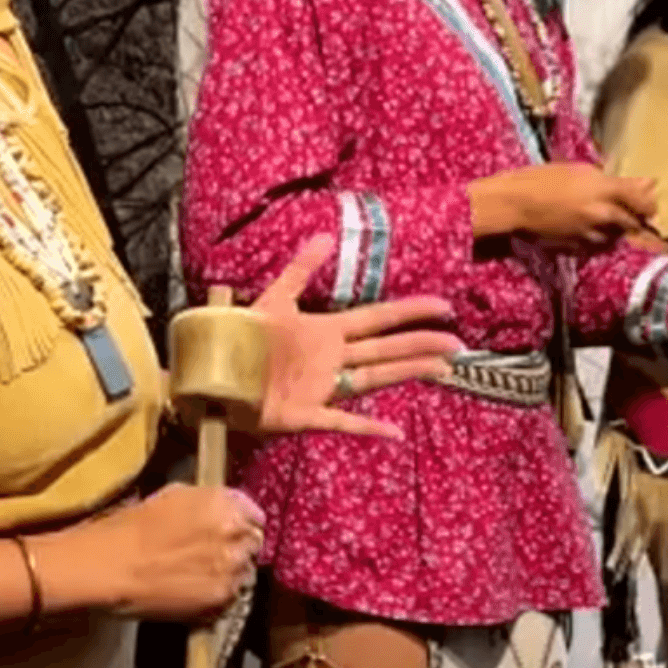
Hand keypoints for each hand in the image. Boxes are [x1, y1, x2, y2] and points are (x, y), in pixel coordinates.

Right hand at [80, 484, 264, 620]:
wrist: (111, 565)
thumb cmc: (133, 526)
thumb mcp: (173, 495)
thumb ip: (206, 501)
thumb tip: (220, 508)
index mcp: (225, 504)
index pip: (255, 513)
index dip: (243, 521)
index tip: (233, 528)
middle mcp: (236, 535)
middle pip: (254, 542)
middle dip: (239, 545)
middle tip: (217, 552)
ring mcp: (232, 570)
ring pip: (246, 571)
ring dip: (232, 571)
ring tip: (205, 573)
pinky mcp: (221, 600)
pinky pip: (232, 597)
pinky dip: (220, 594)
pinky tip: (197, 589)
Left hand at [250, 235, 461, 438]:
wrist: (209, 374)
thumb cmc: (239, 338)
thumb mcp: (272, 298)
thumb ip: (300, 269)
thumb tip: (327, 234)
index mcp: (325, 331)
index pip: (376, 318)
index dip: (409, 312)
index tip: (442, 307)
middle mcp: (332, 358)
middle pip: (386, 348)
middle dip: (421, 344)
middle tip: (458, 344)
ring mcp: (323, 387)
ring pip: (375, 378)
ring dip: (408, 372)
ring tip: (443, 370)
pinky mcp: (305, 415)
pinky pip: (342, 421)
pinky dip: (368, 427)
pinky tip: (395, 433)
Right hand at [470, 162, 657, 253]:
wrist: (513, 204)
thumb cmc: (541, 178)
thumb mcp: (579, 170)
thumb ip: (615, 180)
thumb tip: (648, 182)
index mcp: (604, 189)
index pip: (644, 201)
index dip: (648, 203)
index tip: (644, 202)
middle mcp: (603, 214)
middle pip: (634, 223)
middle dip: (633, 218)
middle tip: (623, 211)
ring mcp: (591, 234)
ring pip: (616, 237)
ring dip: (615, 230)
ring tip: (600, 219)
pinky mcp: (578, 249)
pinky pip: (597, 247)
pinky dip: (597, 240)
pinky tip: (584, 229)